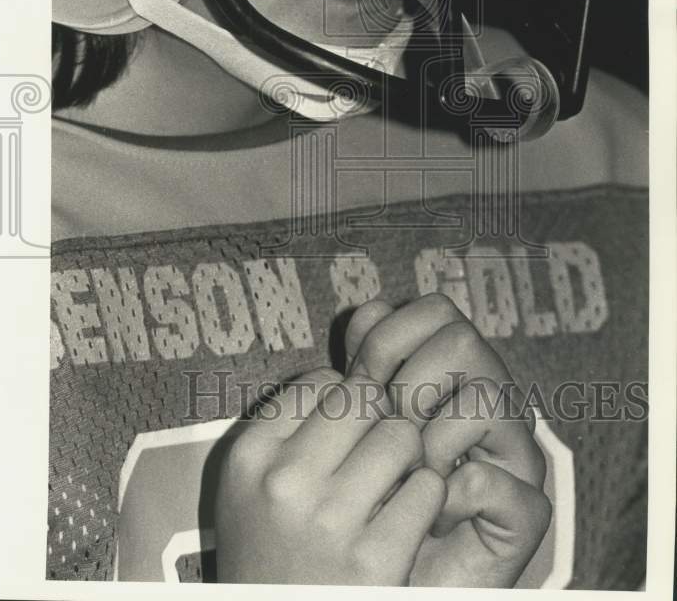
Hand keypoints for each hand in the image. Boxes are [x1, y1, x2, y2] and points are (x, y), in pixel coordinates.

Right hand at [215, 366, 446, 583]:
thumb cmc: (268, 556)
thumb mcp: (247, 488)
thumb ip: (284, 430)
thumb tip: (348, 377)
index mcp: (249, 456)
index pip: (319, 381)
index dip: (343, 400)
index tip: (347, 431)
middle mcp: (284, 483)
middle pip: (364, 399)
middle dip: (380, 418)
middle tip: (381, 449)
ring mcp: (330, 522)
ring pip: (401, 435)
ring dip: (409, 455)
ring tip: (397, 482)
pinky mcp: (376, 560)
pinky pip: (427, 488)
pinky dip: (427, 498)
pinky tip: (410, 517)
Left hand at [345, 294, 551, 587]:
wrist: (396, 579)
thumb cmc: (377, 497)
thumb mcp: (359, 422)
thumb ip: (364, 364)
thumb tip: (367, 314)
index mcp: (454, 372)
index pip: (436, 311)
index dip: (390, 334)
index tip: (359, 376)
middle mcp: (490, 400)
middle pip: (463, 338)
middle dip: (409, 380)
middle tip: (386, 426)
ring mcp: (514, 451)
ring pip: (485, 398)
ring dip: (430, 439)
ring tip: (407, 474)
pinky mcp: (526, 509)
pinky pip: (489, 480)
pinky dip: (447, 500)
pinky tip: (429, 515)